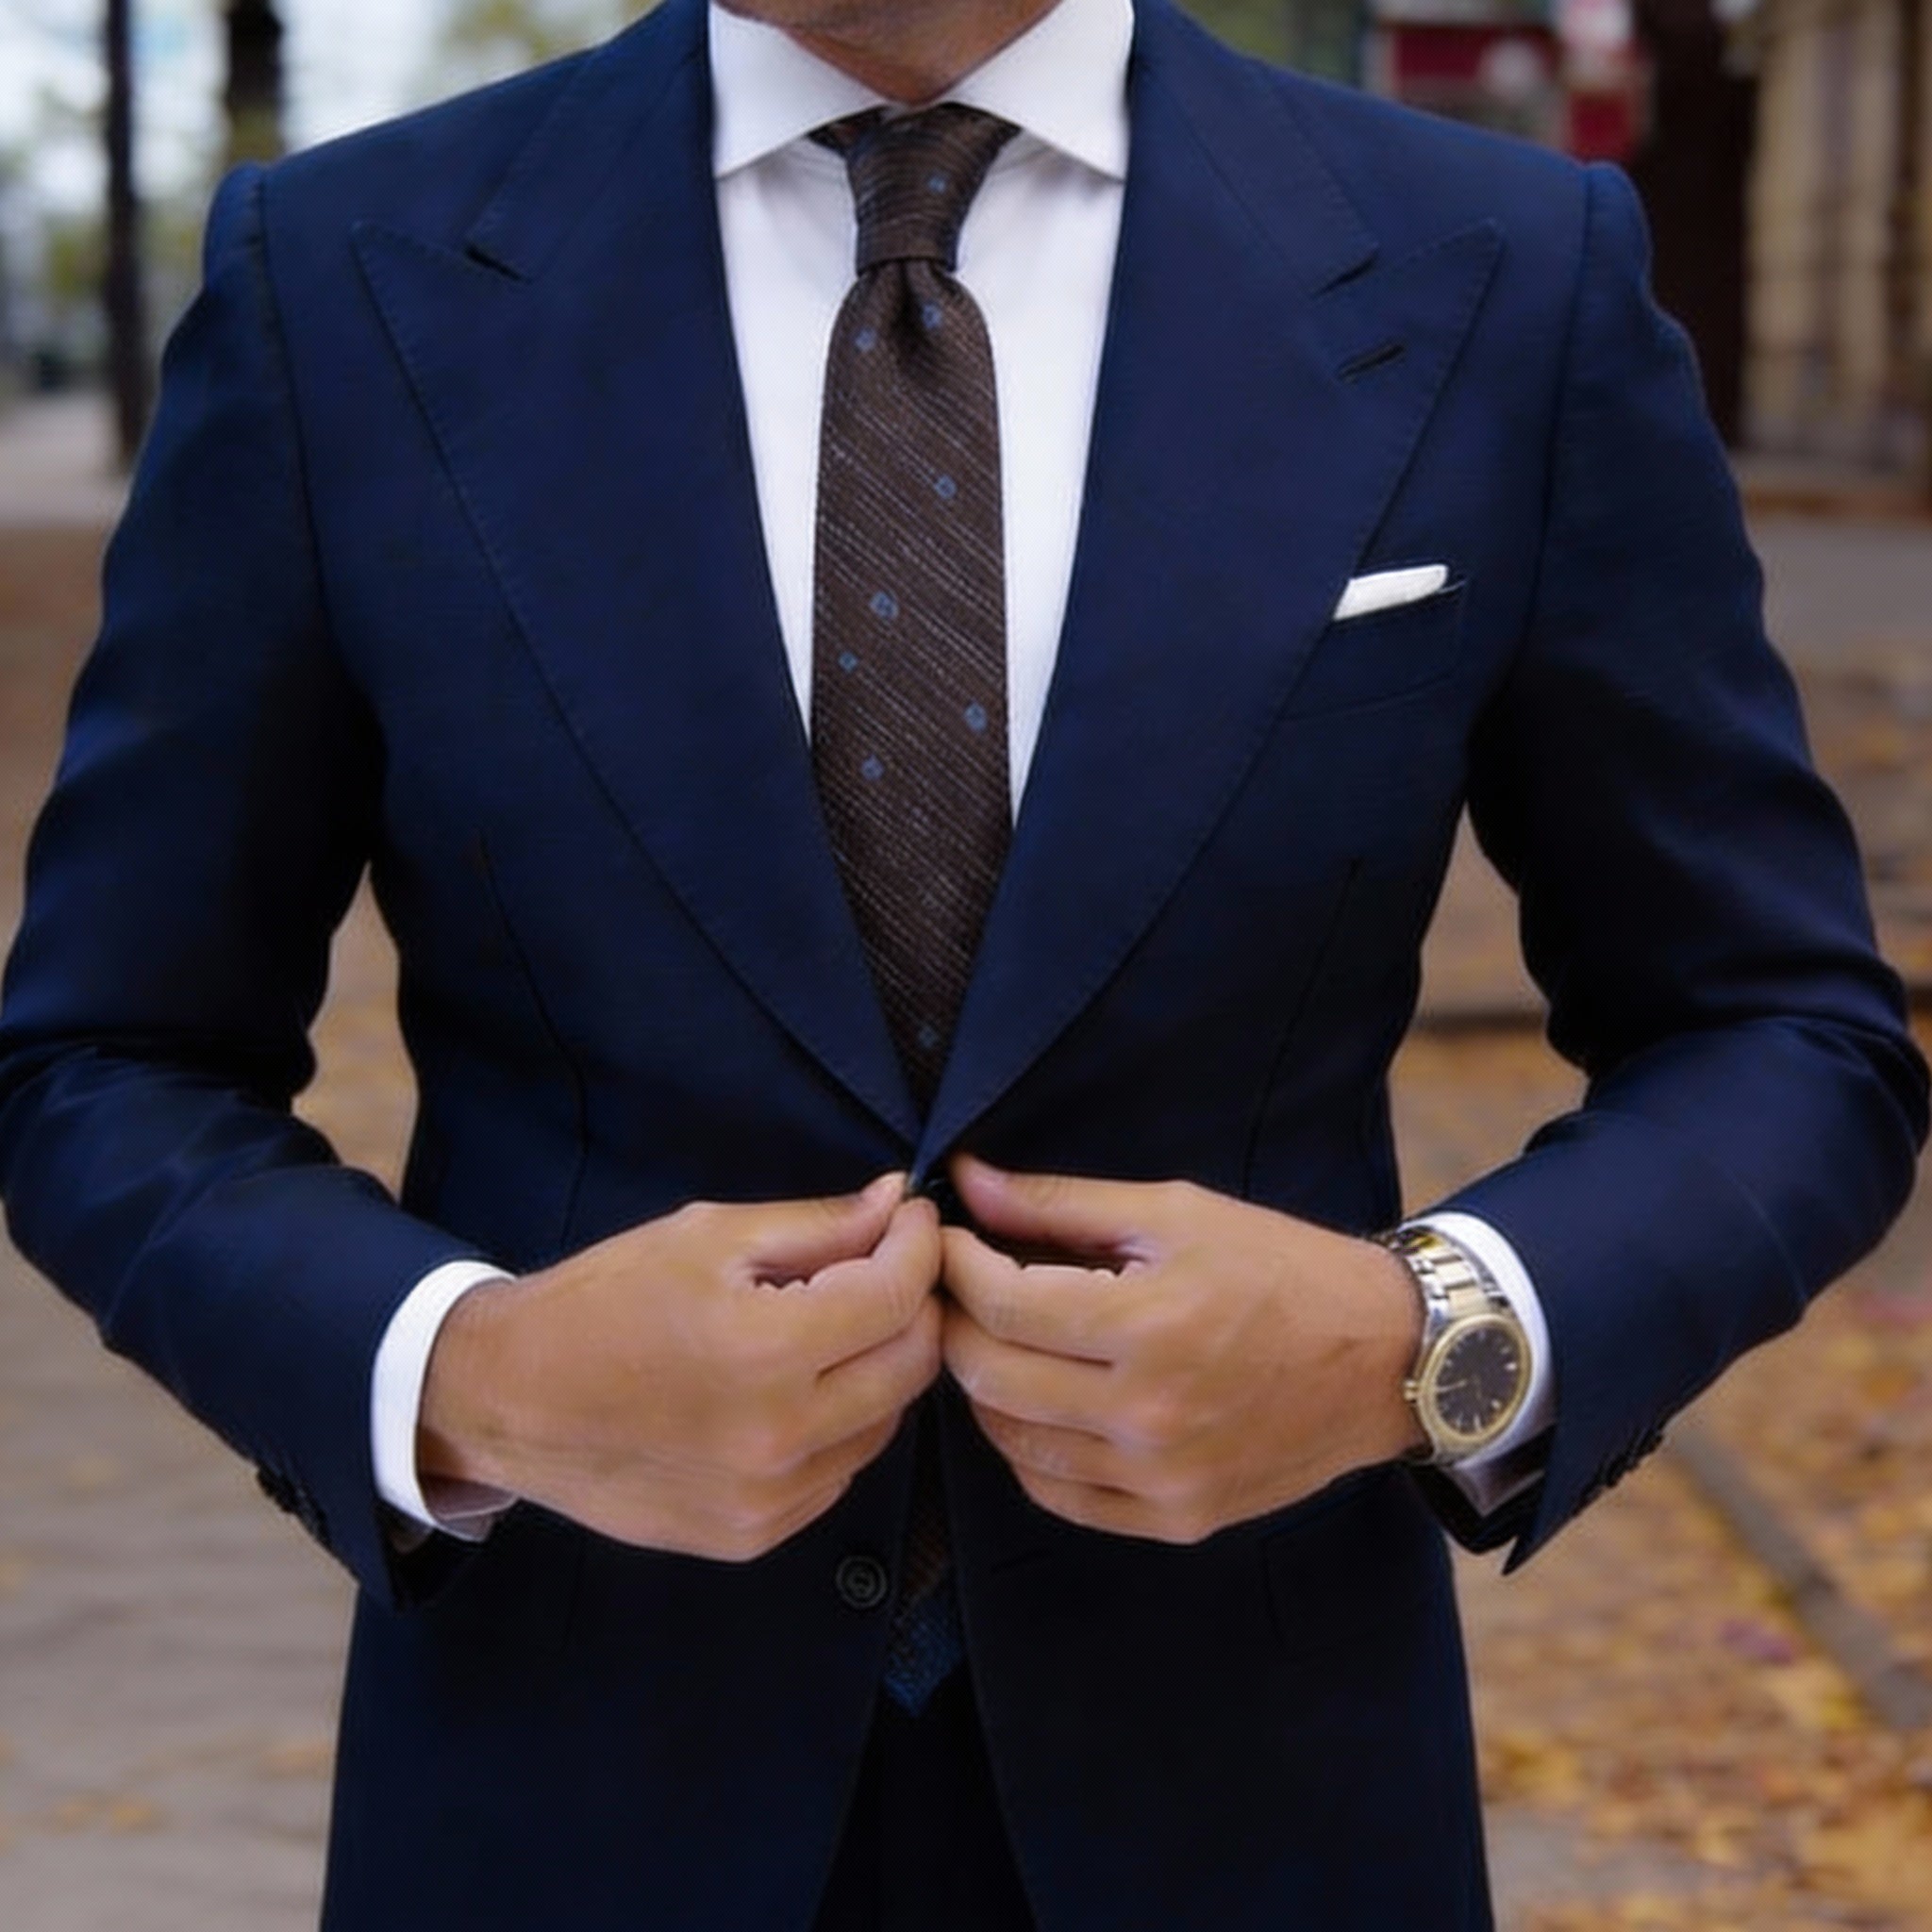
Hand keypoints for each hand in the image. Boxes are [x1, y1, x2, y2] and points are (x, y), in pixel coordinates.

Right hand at [418, 1173, 942, 1559]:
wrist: (508, 1400)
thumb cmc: (602, 1301)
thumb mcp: (707, 1236)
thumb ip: (817, 1225)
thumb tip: (898, 1202)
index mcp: (765, 1351)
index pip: (896, 1297)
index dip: (919, 1246)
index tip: (912, 1218)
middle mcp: (779, 1437)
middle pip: (912, 1366)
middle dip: (914, 1304)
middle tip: (886, 1265)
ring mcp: (768, 1500)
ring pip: (884, 1423)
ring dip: (880, 1366)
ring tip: (836, 1325)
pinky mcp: (752, 1536)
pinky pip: (838, 1472)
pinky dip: (840, 1424)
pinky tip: (797, 1387)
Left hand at [939, 1156, 1426, 1542]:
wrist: (1387, 1360)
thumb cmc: (1283, 1270)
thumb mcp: (1176, 1213)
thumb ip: (1061, 1204)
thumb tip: (968, 1180)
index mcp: (1150, 1325)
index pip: (1002, 1303)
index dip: (956, 1264)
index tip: (948, 1238)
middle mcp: (1150, 1415)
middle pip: (991, 1376)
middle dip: (956, 1322)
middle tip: (958, 1287)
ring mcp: (1161, 1478)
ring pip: (1013, 1442)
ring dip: (986, 1387)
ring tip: (997, 1339)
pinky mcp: (1176, 1519)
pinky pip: (1059, 1494)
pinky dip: (1029, 1449)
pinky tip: (1039, 1403)